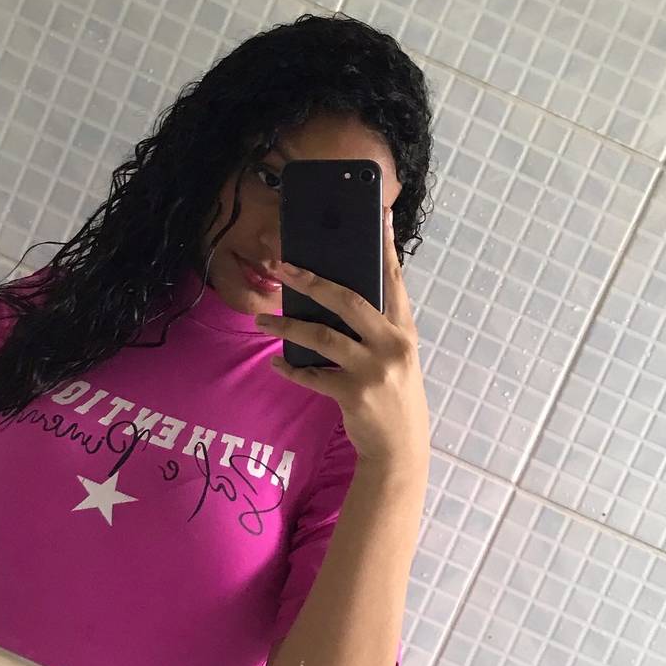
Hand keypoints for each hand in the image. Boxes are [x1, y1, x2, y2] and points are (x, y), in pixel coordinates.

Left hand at [254, 206, 429, 475]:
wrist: (400, 449)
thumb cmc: (396, 397)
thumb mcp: (397, 357)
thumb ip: (377, 329)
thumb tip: (337, 300)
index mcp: (405, 330)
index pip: (395, 281)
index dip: (386, 248)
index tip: (379, 216)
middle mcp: (392, 345)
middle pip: (347, 300)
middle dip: (311, 280)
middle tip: (282, 267)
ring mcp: (374, 369)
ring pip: (321, 336)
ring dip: (286, 325)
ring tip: (261, 319)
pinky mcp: (353, 393)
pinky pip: (312, 375)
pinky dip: (291, 369)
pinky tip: (277, 364)